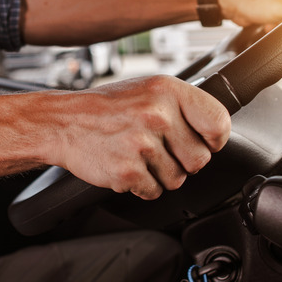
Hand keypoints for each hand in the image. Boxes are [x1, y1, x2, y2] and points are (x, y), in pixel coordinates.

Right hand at [44, 75, 229, 199]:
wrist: (63, 121)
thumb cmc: (110, 107)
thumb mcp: (150, 90)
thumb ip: (184, 106)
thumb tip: (216, 131)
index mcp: (168, 90)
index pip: (218, 122)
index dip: (215, 139)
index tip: (206, 142)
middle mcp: (157, 114)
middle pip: (200, 159)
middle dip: (184, 161)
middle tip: (161, 151)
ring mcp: (142, 143)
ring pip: (177, 179)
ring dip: (161, 175)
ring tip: (140, 156)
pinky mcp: (127, 170)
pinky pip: (154, 191)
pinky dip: (142, 186)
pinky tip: (128, 166)